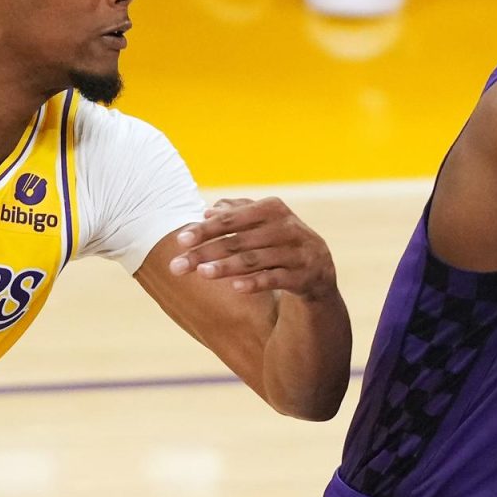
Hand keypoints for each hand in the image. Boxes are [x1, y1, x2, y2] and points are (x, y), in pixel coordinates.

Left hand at [167, 197, 337, 299]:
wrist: (318, 266)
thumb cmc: (279, 240)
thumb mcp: (261, 222)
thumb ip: (236, 213)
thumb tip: (208, 211)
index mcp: (272, 208)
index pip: (231, 219)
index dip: (204, 229)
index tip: (180, 241)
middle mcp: (285, 227)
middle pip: (238, 240)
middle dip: (205, 252)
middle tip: (178, 266)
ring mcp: (296, 252)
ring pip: (255, 260)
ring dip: (226, 267)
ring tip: (202, 274)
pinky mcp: (304, 275)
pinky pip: (276, 279)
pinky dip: (256, 283)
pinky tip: (235, 288)